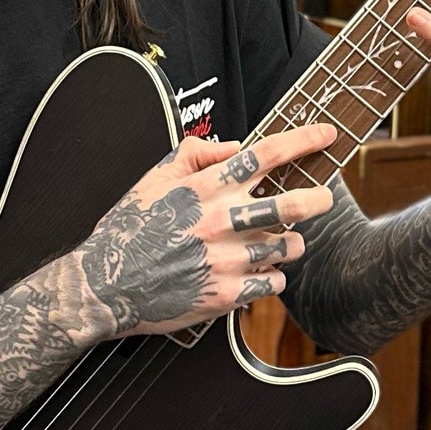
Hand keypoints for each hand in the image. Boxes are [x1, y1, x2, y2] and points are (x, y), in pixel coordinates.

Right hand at [78, 126, 336, 336]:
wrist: (104, 285)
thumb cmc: (128, 230)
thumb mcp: (153, 179)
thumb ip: (194, 154)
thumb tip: (235, 146)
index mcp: (205, 188)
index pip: (265, 154)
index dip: (303, 140)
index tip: (326, 135)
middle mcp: (220, 220)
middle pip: (293, 203)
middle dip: (319, 199)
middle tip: (324, 198)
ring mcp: (226, 259)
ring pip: (289, 246)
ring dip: (291, 242)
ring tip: (278, 242)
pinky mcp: (227, 294)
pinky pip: (274, 282)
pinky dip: (272, 276)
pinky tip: (257, 272)